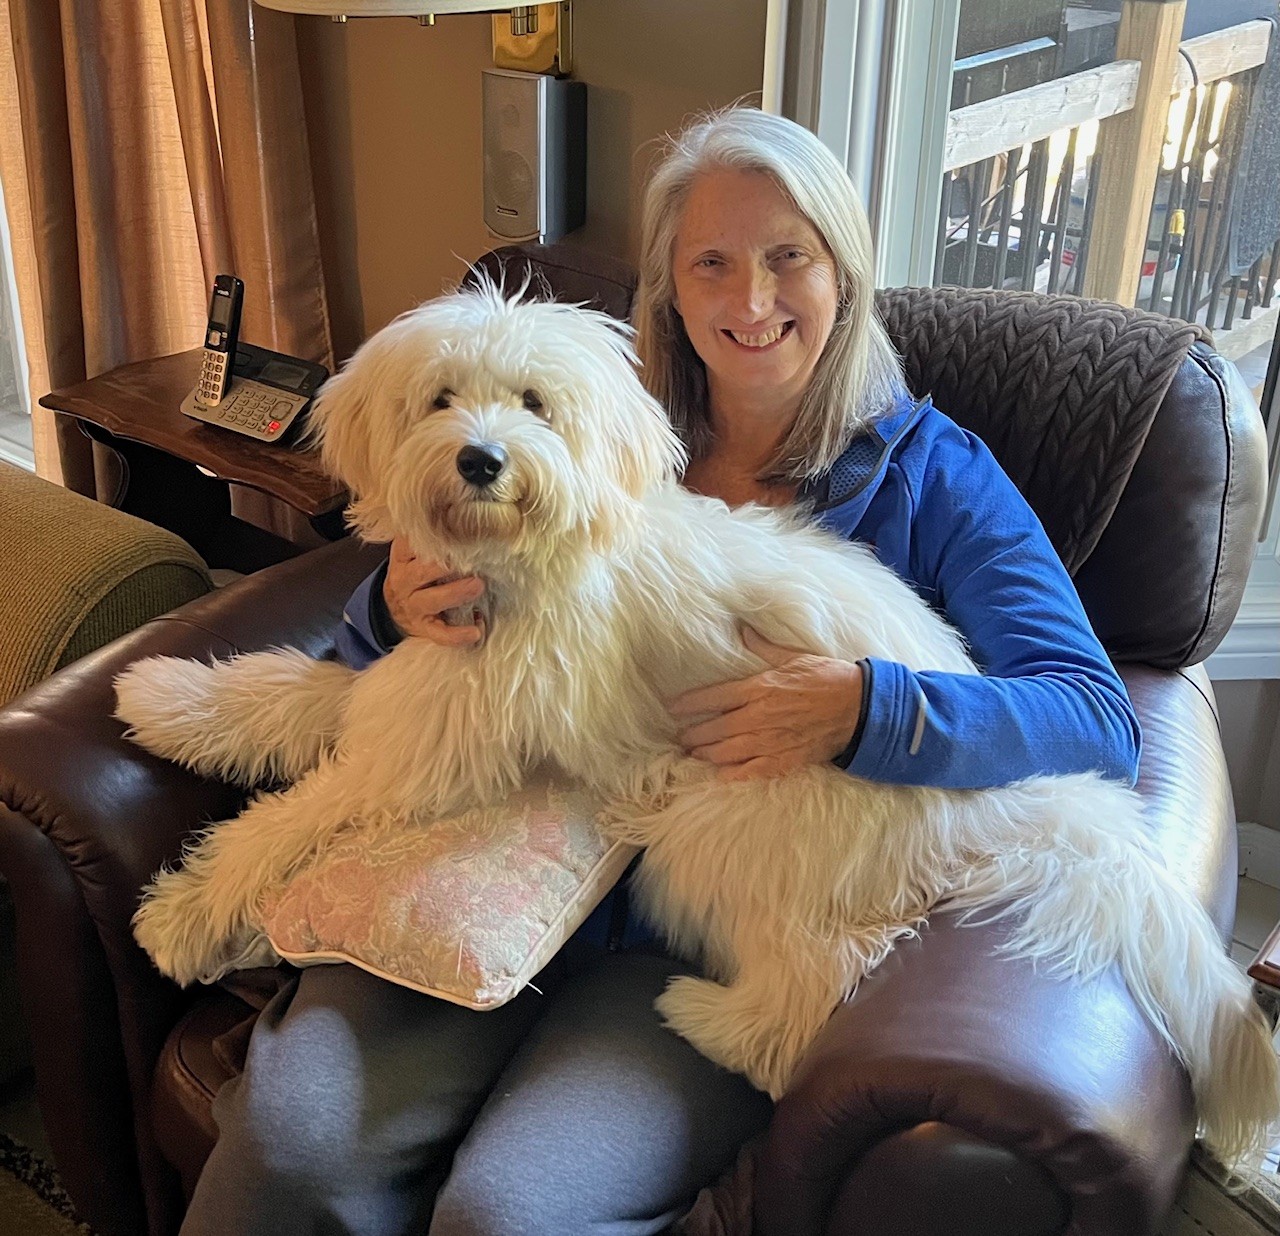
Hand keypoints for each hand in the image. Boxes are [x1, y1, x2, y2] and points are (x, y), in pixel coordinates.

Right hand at [383, 539, 486, 647]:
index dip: (427, 538)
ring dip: (456, 593)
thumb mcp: (412, 556)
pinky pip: (439, 633)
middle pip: (421, 572)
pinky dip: (457, 635)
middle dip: (445, 566)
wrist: (393, 612)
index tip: (451, 529)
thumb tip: (456, 514)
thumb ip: (428, 540)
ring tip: (478, 586)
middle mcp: (404, 582)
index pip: (409, 544)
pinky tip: (475, 632)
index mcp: (402, 559)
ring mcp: (413, 607)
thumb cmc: (413, 577)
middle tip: (471, 559)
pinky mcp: (424, 628)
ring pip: (432, 600)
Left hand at [669, 627, 861, 780]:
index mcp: (761, 688)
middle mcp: (760, 717)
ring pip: (729, 752)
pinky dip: (733, 773)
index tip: (672, 707)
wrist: (859, 708)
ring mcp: (772, 741)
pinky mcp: (785, 759)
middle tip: (679, 735)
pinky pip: (752, 770)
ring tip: (693, 753)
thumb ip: (763, 647)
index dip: (691, 703)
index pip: (715, 697)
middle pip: (716, 728)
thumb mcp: (794, 656)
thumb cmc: (828, 678)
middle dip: (694, 733)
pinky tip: (719, 774)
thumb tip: (742, 629)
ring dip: (707, 753)